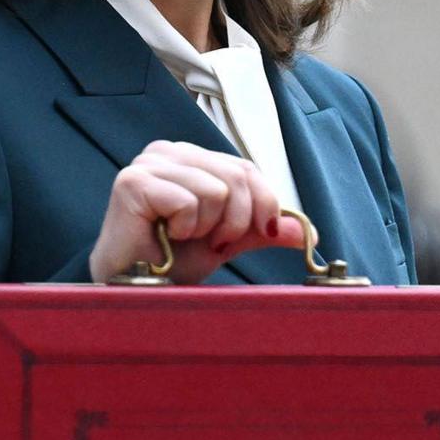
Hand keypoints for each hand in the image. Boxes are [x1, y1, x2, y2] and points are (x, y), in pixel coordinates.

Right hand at [85, 140, 305, 283]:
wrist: (135, 287)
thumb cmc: (172, 260)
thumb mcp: (227, 240)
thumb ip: (260, 229)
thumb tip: (306, 232)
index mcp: (191, 157)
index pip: (246, 168)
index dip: (265, 202)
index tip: (263, 233)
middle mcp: (168, 152)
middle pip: (237, 176)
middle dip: (237, 221)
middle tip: (214, 243)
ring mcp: (149, 163)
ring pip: (216, 189)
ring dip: (207, 227)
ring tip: (182, 238)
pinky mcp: (134, 182)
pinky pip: (189, 201)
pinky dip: (186, 228)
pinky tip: (165, 236)